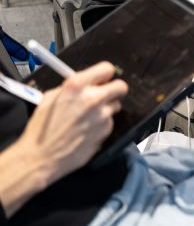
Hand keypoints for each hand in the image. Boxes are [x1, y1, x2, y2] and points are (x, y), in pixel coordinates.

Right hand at [5, 63, 126, 202]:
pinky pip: (109, 122)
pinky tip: (86, 130)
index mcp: (76, 86)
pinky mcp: (106, 131)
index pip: (106, 69)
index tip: (103, 79)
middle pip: (120, 87)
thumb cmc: (42, 128)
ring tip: (88, 117)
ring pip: (115, 106)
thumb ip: (72, 88)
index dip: (105, 74)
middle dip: (115, 89)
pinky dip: (101, 125)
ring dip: (106, 109)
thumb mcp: (50, 98)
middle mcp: (92, 99)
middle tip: (106, 94)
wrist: (41, 156)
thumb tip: (88, 83)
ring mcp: (101, 116)